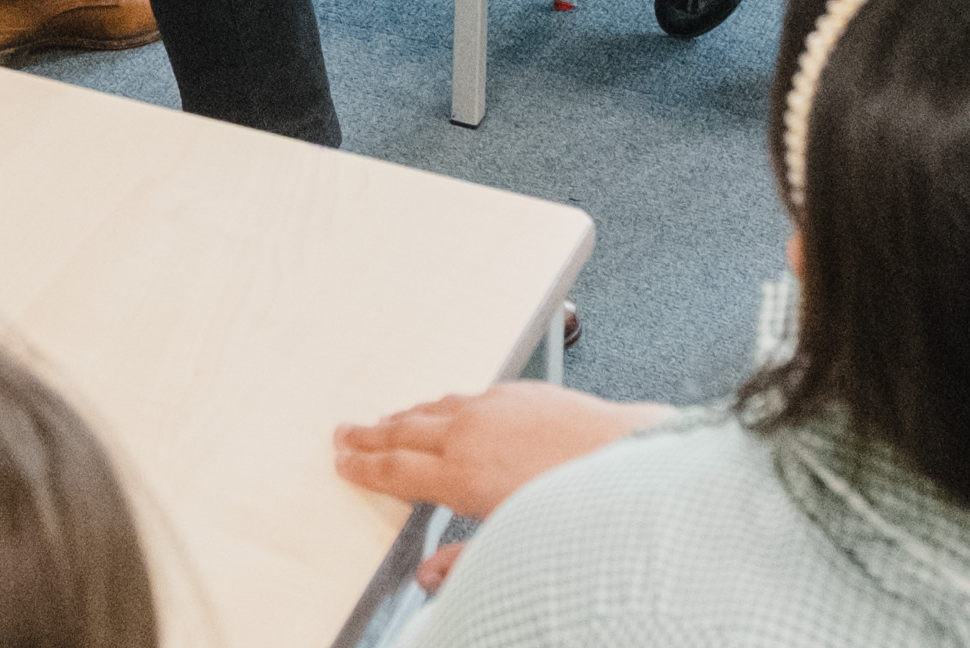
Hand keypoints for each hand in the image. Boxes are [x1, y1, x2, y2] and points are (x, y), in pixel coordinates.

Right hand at [333, 382, 660, 581]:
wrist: (627, 455)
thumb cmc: (578, 505)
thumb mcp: (514, 545)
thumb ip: (464, 561)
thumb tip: (427, 578)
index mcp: (460, 474)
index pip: (395, 470)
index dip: (363, 467)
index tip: (342, 462)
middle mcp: (470, 432)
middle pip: (403, 430)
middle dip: (370, 433)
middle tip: (344, 432)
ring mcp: (494, 406)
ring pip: (434, 407)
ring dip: (405, 415)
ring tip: (387, 420)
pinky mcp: (520, 390)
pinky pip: (468, 395)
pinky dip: (445, 404)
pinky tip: (448, 409)